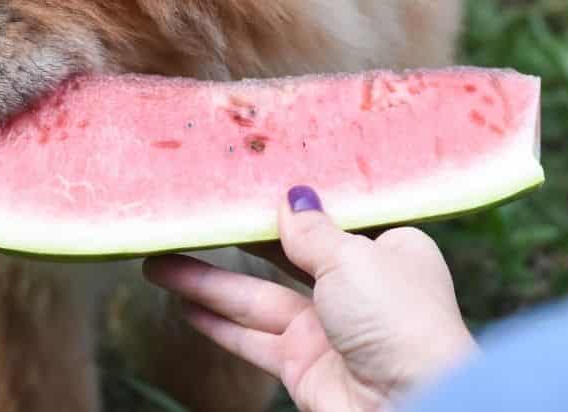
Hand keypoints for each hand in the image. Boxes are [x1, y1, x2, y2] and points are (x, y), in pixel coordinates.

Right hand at [143, 186, 476, 411]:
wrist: (409, 408)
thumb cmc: (398, 320)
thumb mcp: (353, 256)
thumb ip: (312, 229)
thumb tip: (291, 196)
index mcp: (389, 249)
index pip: (334, 217)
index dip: (293, 201)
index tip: (252, 178)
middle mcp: (358, 287)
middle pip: (286, 255)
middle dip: (239, 239)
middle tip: (193, 216)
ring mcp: (328, 329)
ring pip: (257, 297)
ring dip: (207, 281)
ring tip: (158, 262)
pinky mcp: (303, 366)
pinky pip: (252, 337)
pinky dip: (216, 323)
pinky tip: (182, 305)